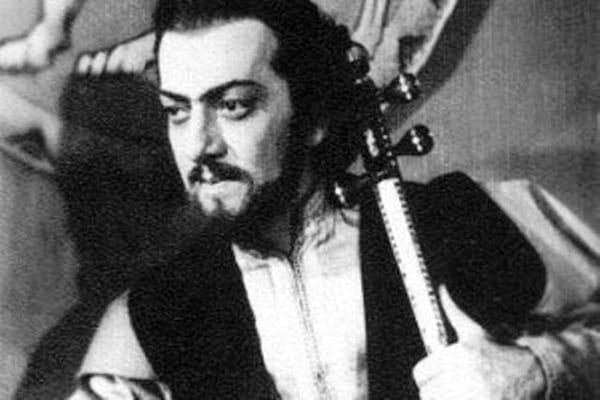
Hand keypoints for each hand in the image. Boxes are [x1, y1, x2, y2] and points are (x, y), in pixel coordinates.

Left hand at [412, 286, 545, 399]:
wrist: (537, 375)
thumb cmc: (503, 353)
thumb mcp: (478, 332)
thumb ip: (455, 312)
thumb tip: (442, 288)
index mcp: (461, 356)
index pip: (422, 372)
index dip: (428, 374)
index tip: (437, 374)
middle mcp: (466, 380)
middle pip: (428, 393)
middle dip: (438, 390)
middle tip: (454, 387)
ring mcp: (475, 399)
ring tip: (466, 394)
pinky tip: (473, 399)